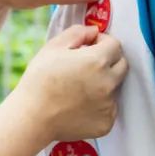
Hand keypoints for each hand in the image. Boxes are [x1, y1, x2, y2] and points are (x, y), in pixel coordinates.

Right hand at [17, 24, 127, 141]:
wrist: (32, 118)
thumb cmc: (39, 80)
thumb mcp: (53, 47)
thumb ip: (78, 33)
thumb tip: (94, 31)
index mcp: (97, 61)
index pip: (115, 45)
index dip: (102, 42)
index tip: (90, 46)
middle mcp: (108, 83)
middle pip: (122, 65)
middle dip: (108, 61)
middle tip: (87, 65)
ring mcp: (109, 105)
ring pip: (114, 87)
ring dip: (103, 83)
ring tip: (78, 88)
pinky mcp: (106, 124)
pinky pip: (108, 108)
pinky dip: (99, 105)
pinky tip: (79, 105)